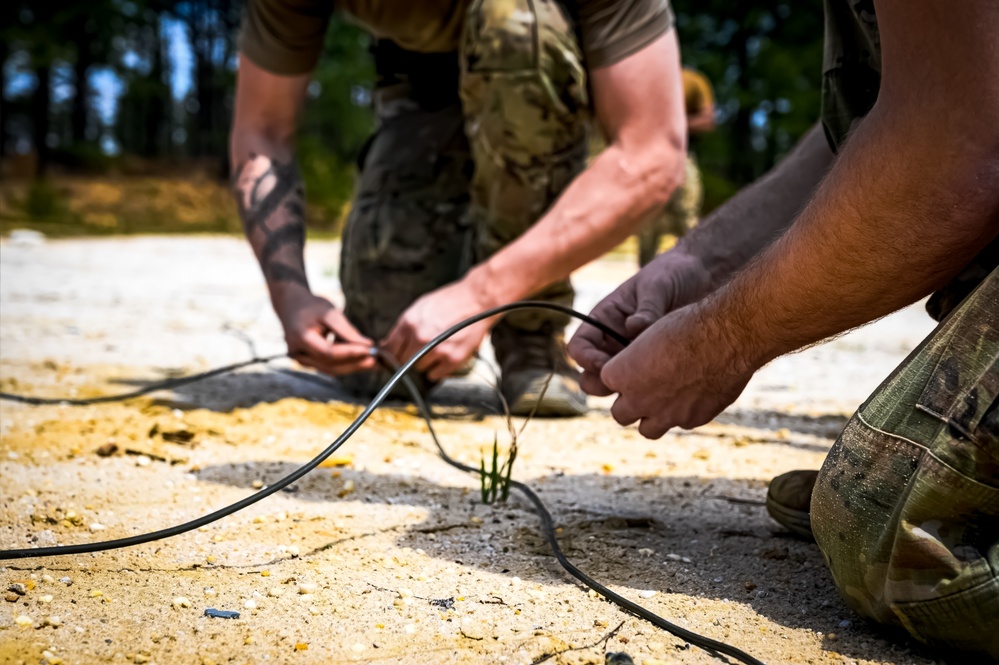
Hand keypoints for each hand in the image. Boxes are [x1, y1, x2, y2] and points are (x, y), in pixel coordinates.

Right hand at [275, 291, 376, 375]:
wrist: (291, 306)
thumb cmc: (311, 306)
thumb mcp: (329, 312)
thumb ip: (347, 330)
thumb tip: (367, 345)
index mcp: (300, 337)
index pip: (328, 352)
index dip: (350, 353)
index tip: (369, 349)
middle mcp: (298, 353)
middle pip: (330, 365)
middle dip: (354, 364)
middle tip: (375, 361)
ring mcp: (300, 360)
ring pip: (330, 369)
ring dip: (352, 367)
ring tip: (372, 362)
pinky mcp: (306, 362)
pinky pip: (327, 366)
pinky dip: (344, 364)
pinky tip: (359, 360)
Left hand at [382, 281, 494, 381]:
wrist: (476, 300)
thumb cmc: (449, 301)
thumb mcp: (419, 307)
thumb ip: (402, 327)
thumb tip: (386, 344)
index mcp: (409, 323)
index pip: (389, 349)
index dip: (390, 354)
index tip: (393, 357)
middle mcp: (421, 338)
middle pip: (402, 362)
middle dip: (408, 357)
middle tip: (418, 351)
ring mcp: (437, 350)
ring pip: (419, 368)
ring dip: (425, 362)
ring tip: (436, 349)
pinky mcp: (452, 359)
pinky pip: (435, 375)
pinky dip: (438, 369)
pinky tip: (444, 356)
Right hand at [568, 249, 712, 395]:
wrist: (704, 276)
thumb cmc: (673, 273)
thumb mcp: (657, 285)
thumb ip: (646, 307)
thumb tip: (633, 328)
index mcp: (604, 319)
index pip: (579, 346)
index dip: (585, 359)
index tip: (604, 364)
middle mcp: (614, 342)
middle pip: (591, 375)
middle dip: (601, 383)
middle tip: (624, 384)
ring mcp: (634, 357)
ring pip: (617, 386)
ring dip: (625, 391)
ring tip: (648, 386)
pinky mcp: (656, 366)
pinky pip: (644, 386)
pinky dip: (650, 391)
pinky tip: (668, 385)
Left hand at [600, 304, 756, 438]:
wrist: (726, 336)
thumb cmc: (687, 325)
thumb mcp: (652, 332)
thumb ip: (638, 357)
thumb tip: (639, 368)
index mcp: (621, 375)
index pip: (606, 383)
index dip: (619, 375)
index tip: (630, 367)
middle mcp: (639, 400)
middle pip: (620, 414)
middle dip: (629, 403)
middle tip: (643, 388)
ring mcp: (666, 414)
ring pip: (648, 429)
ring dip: (652, 417)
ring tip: (664, 400)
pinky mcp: (692, 419)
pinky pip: (680, 423)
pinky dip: (683, 414)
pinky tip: (693, 395)